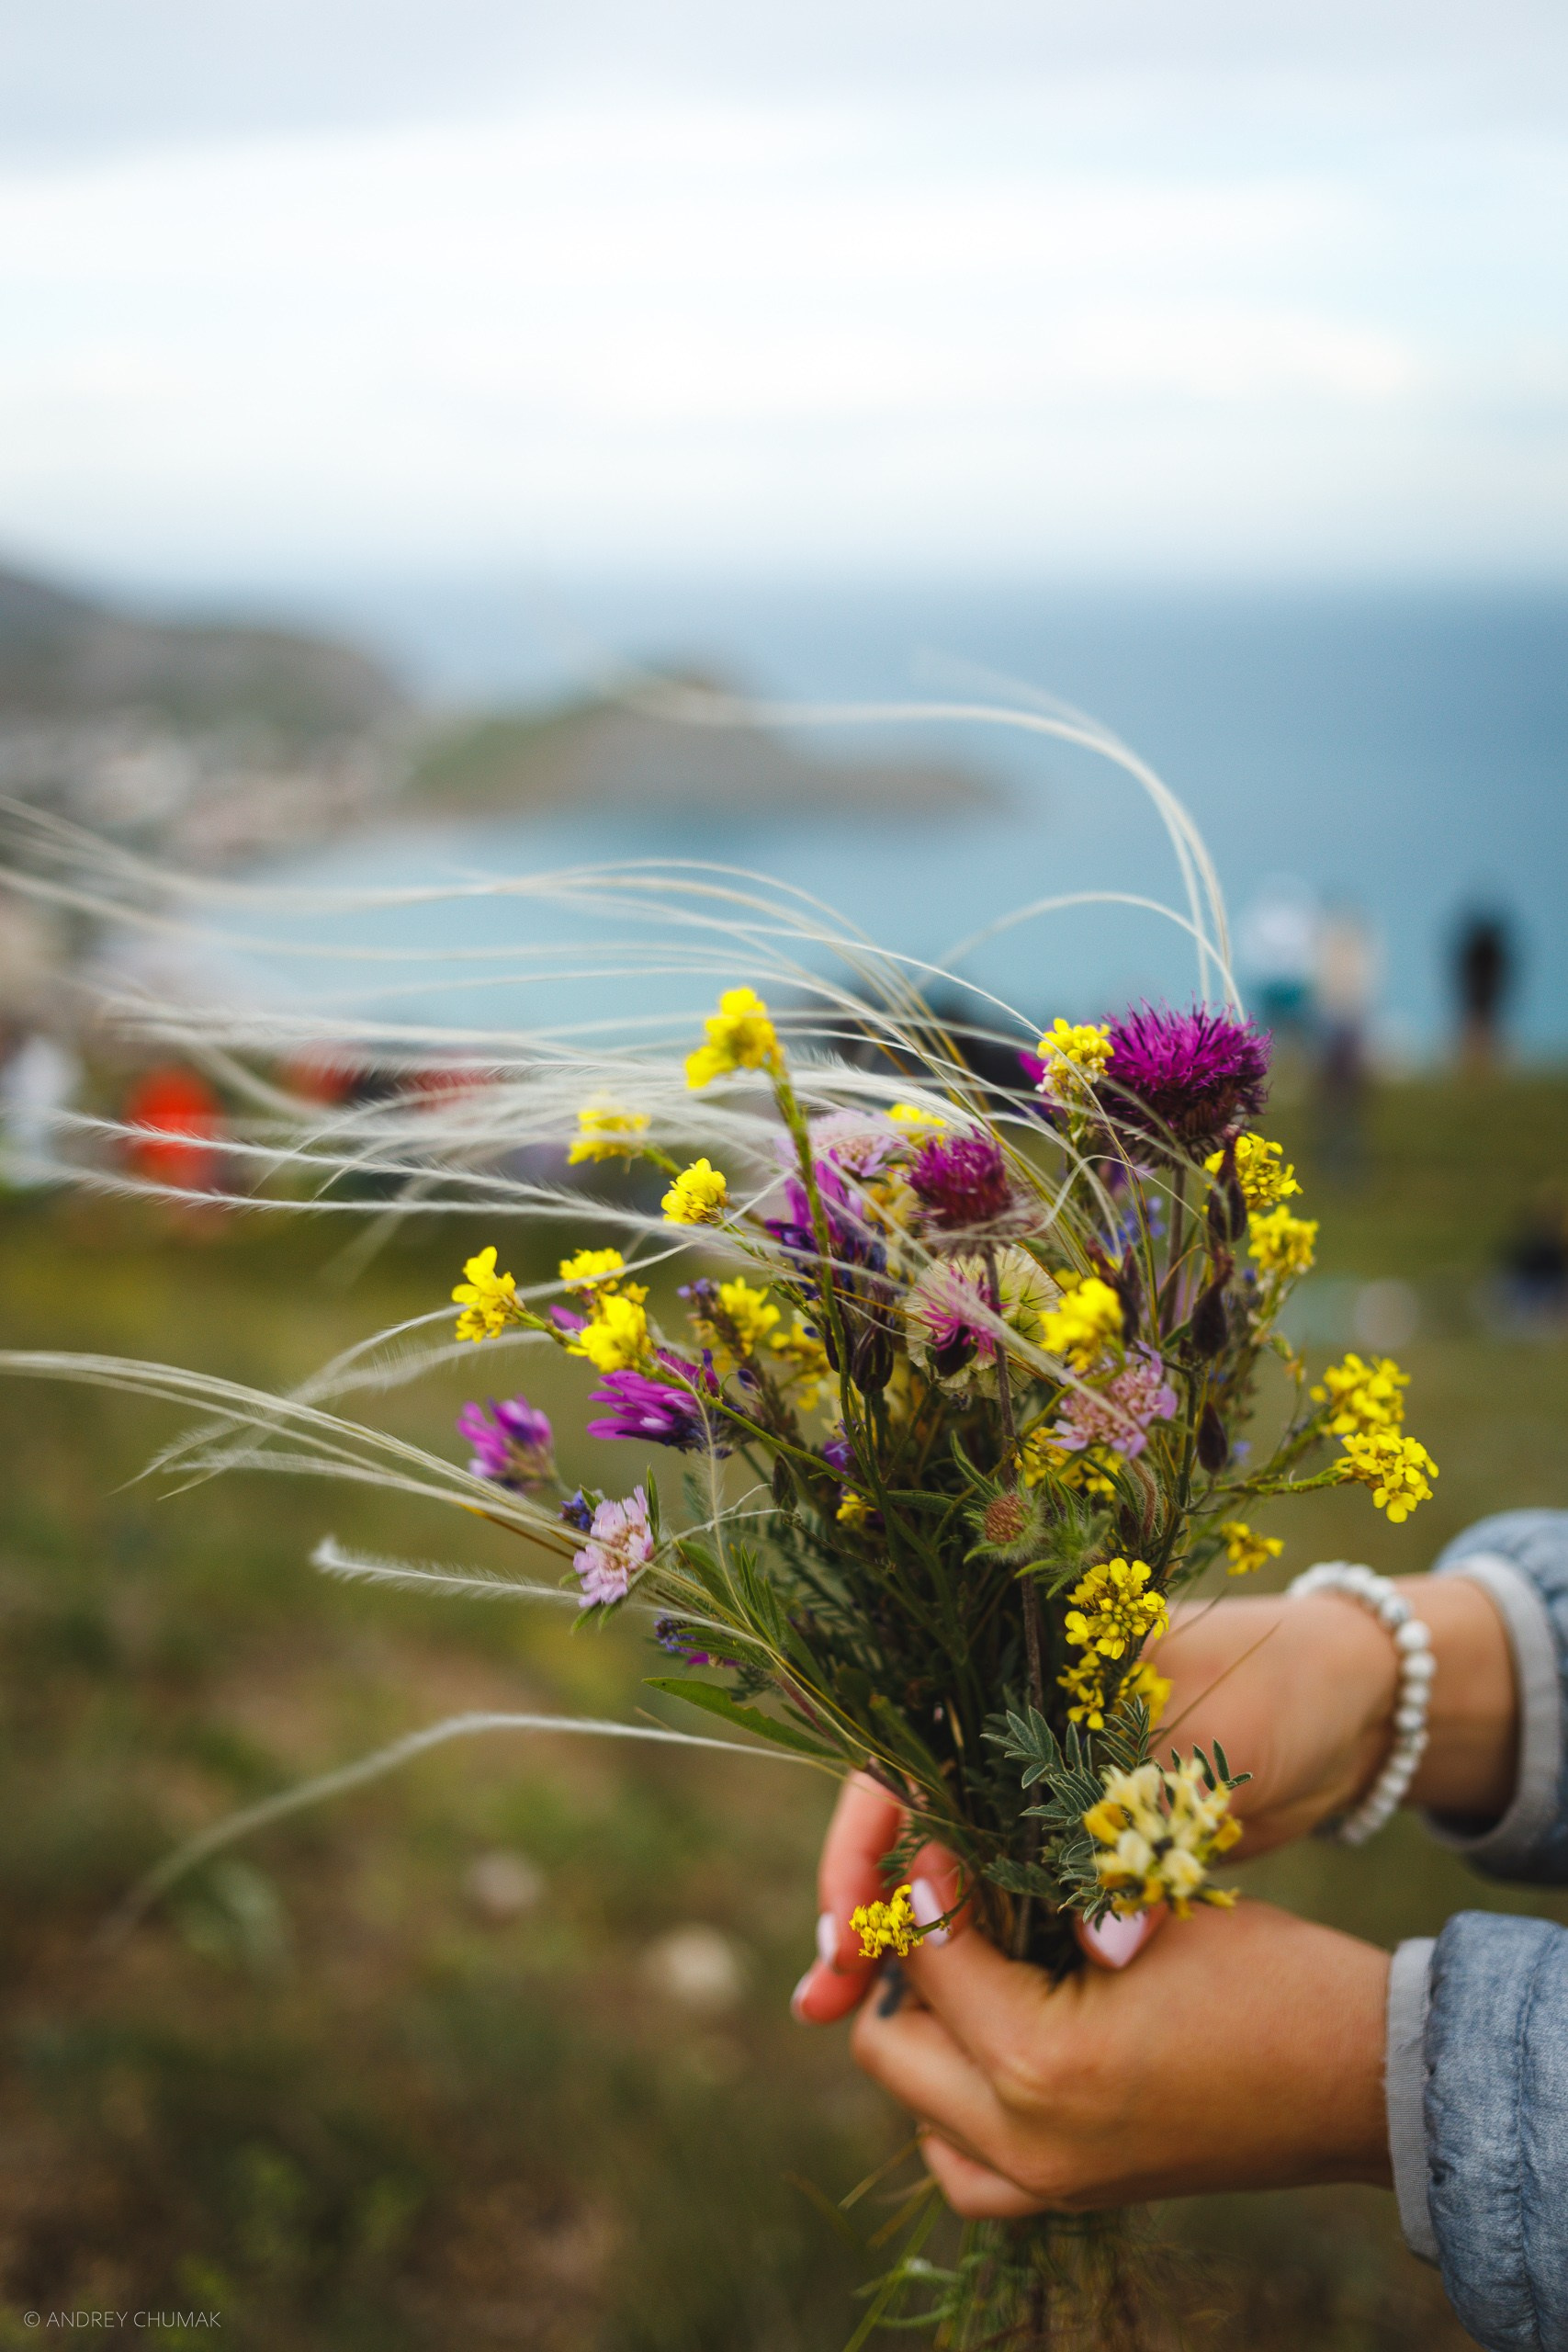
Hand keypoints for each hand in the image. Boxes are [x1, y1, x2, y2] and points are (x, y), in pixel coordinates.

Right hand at [792, 1570, 1513, 2022]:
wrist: (1351, 1700)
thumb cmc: (1268, 1692)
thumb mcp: (1199, 1752)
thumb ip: (1143, 1834)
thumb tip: (1109, 1950)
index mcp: (1010, 1691)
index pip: (894, 1770)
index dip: (858, 1852)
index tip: (846, 1934)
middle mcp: (1009, 1746)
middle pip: (901, 1832)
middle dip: (863, 1915)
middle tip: (824, 2001)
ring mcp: (1043, 1801)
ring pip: (948, 1881)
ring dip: (909, 1947)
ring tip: (857, 2019)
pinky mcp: (1084, 1850)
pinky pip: (1008, 1910)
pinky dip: (978, 1957)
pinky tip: (953, 2015)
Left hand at [835, 1851, 1390, 2217]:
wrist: (1364, 2078)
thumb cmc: (1266, 1974)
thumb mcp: (1140, 1910)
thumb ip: (1035, 1894)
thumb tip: (946, 1867)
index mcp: (1039, 2063)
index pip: (926, 1960)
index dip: (925, 1885)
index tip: (942, 1837)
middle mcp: (1027, 2143)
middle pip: (891, 2051)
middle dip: (907, 1968)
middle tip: (943, 1905)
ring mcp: (1050, 2187)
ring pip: (920, 2110)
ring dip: (928, 2037)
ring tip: (969, 1968)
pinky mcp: (1075, 2196)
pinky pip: (968, 2167)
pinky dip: (958, 2108)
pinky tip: (996, 2040)